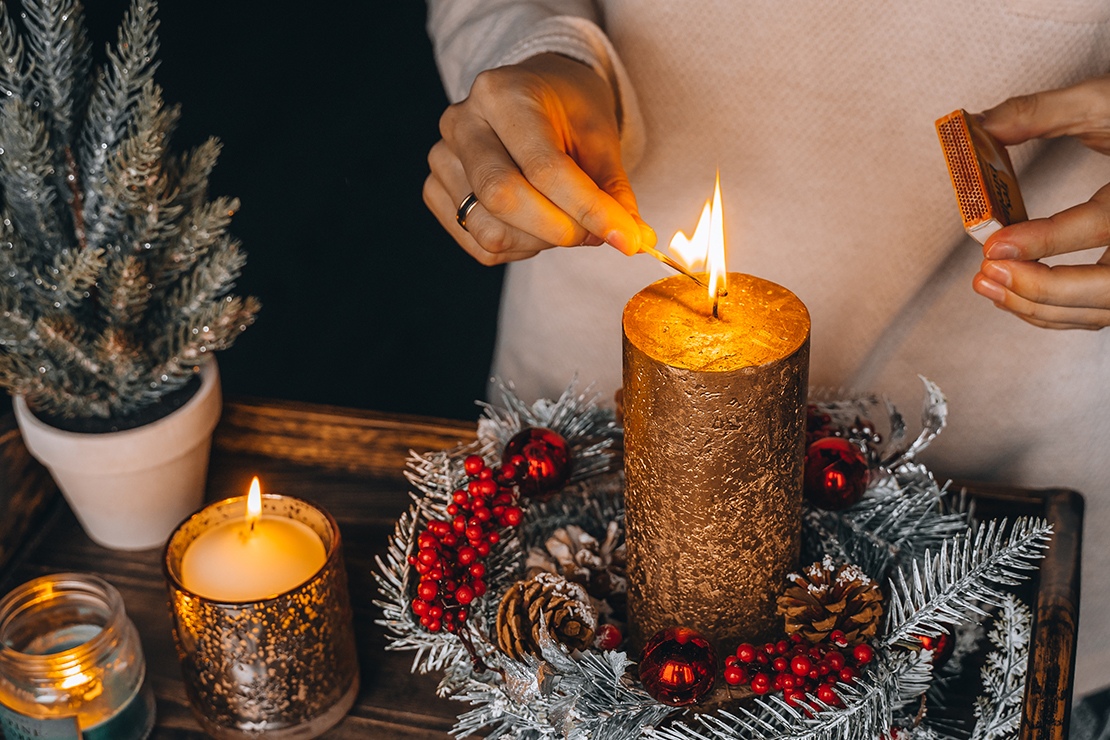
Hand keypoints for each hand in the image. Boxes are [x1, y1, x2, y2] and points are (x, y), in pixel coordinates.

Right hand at [423, 53, 654, 265]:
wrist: (534, 95)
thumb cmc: (568, 112)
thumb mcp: (600, 137)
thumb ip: (612, 190)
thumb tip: (632, 241)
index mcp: (502, 94)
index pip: (544, 166)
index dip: (588, 210)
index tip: (626, 239)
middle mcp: (461, 122)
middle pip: (503, 198)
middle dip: (560, 230)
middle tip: (594, 234)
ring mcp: (441, 158)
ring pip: (490, 231)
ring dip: (540, 242)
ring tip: (563, 220)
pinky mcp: (435, 191)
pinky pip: (478, 246)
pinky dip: (518, 248)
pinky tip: (535, 226)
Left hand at [972, 74, 1109, 329]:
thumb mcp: (1101, 102)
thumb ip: (1039, 113)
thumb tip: (976, 127)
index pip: (1102, 226)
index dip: (1045, 240)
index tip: (995, 244)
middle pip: (1107, 288)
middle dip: (1041, 289)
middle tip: (987, 273)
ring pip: (1101, 310)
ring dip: (1039, 308)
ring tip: (988, 285)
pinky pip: (1099, 311)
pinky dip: (1055, 312)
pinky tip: (1013, 295)